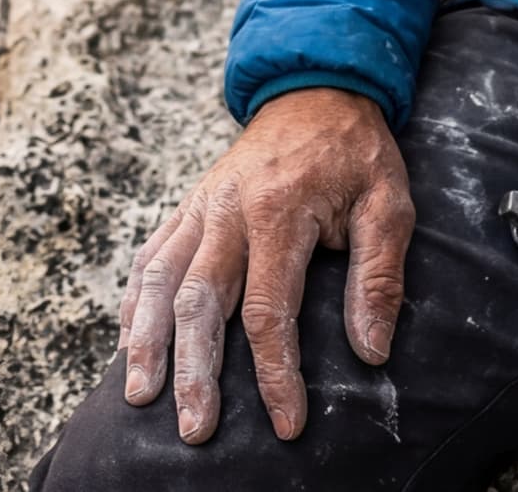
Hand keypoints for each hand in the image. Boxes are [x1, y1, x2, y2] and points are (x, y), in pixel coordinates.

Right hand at [115, 85, 415, 443]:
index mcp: (278, 210)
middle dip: (193, 371)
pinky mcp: (188, 206)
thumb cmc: (355, 153)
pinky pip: (150, 256)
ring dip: (145, 341)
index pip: (268, 309)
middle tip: (194, 428)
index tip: (287, 422)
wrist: (315, 89)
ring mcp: (201, 207)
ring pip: (158, 280)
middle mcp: (227, 210)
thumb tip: (371, 351)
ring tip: (140, 396)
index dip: (276, 372)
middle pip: (198, 301)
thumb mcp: (388, 205)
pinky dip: (134, 302)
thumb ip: (378, 278)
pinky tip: (129, 342)